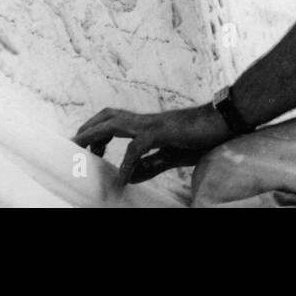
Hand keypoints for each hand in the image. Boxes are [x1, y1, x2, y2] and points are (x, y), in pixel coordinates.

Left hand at [72, 103, 232, 184]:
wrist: (224, 122)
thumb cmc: (200, 136)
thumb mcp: (171, 155)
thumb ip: (150, 165)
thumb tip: (129, 176)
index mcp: (147, 124)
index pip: (114, 120)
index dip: (97, 130)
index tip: (85, 147)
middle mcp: (145, 120)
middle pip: (107, 117)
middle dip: (87, 129)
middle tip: (72, 145)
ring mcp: (152, 123)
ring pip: (114, 124)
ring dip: (95, 136)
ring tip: (82, 152)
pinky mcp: (161, 132)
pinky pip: (136, 148)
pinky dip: (126, 164)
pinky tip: (122, 179)